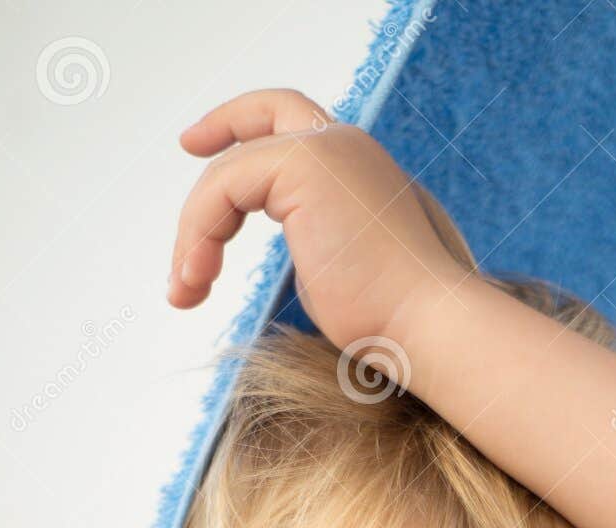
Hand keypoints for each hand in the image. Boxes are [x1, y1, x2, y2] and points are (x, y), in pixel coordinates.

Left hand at [166, 87, 465, 352]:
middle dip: (218, 132)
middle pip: (265, 116)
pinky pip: (222, 188)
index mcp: (363, 168)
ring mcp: (326, 148)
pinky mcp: (304, 164)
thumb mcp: (344, 270)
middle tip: (187, 153)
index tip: (204, 148)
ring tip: (186, 290)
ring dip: (196, 233)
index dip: (247, 128)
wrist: (429, 323)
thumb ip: (316, 243)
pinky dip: (198, 234)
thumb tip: (295, 256)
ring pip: (230, 172)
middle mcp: (347, 146)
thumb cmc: (397, 319)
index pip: (297, 124)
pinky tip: (197, 280)